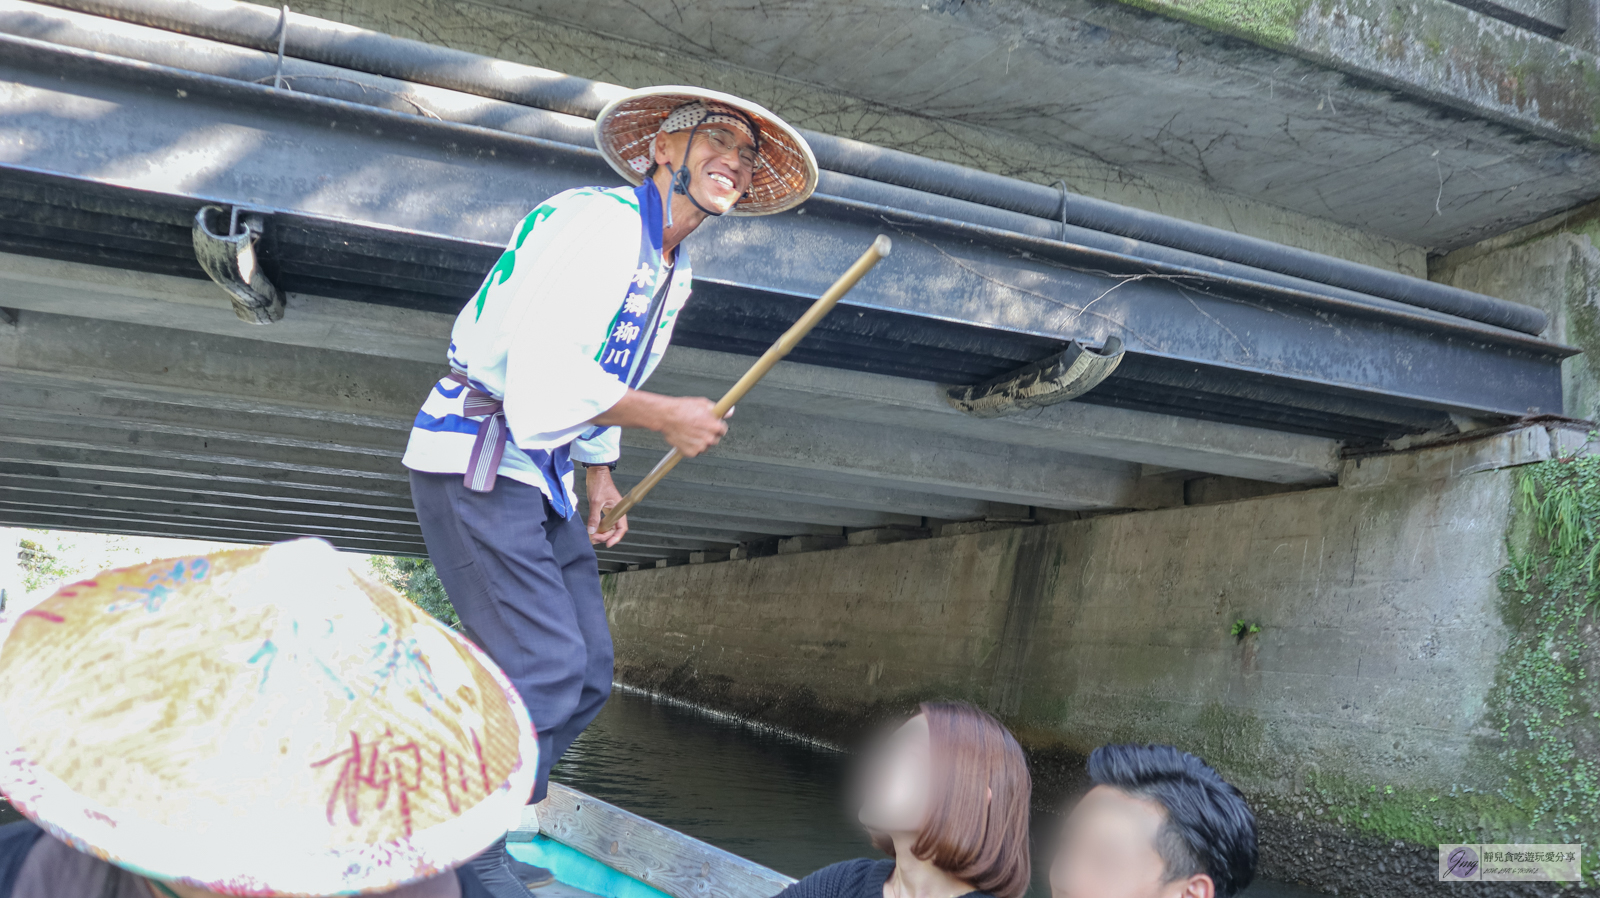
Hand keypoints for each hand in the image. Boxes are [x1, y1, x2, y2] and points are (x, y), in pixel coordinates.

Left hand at [585, 466, 627, 546]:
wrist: (596, 471)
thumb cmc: (599, 483)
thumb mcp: (595, 501)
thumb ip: (594, 517)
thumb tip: (592, 531)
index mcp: (619, 509)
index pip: (621, 528)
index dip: (616, 537)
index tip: (608, 544)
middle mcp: (616, 511)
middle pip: (614, 529)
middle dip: (605, 536)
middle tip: (594, 539)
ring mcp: (611, 510)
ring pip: (608, 526)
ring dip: (601, 533)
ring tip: (592, 537)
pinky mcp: (605, 508)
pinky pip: (604, 521)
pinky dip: (598, 527)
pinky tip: (592, 530)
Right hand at [590, 390, 730, 456]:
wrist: (666, 416)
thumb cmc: (683, 408)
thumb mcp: (703, 404)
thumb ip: (718, 410)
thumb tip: (730, 411)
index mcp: (715, 426)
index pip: (722, 430)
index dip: (716, 427)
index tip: (710, 425)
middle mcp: (709, 438)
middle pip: (714, 440)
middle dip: (708, 434)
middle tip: (697, 428)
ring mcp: (700, 447)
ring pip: (705, 447)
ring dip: (700, 442)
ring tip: (690, 432)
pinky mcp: (691, 453)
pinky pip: (695, 452)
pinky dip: (691, 447)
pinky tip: (685, 437)